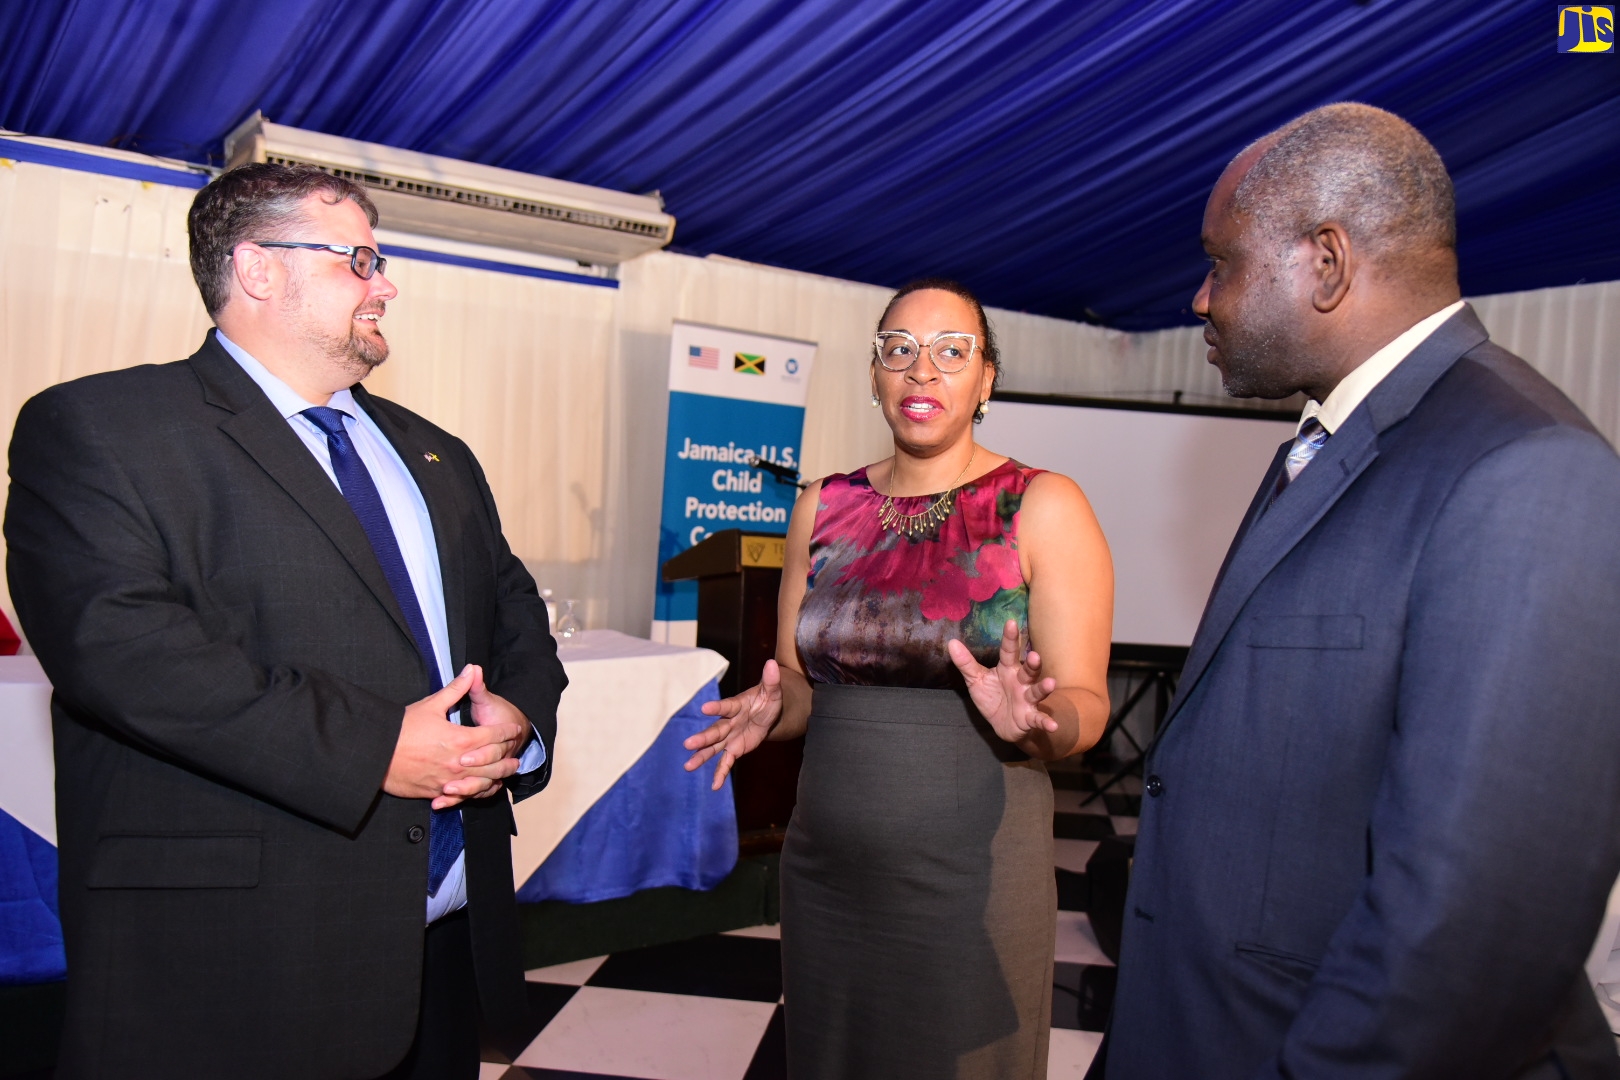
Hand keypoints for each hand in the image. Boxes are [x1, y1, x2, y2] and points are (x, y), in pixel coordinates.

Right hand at [384, 665, 524, 809]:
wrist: (376, 754)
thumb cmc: (403, 728)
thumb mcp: (431, 705)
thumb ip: (456, 689)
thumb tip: (472, 669)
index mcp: (460, 739)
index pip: (493, 736)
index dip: (506, 732)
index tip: (514, 729)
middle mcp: (458, 762)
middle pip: (493, 763)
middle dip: (506, 759)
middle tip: (515, 757)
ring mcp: (447, 780)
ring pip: (481, 783)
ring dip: (496, 778)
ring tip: (504, 775)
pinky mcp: (435, 792)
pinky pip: (462, 797)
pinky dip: (474, 794)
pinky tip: (479, 790)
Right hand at [682, 659, 784, 790]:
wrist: (768, 713)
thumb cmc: (768, 699)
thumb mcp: (773, 691)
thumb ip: (771, 680)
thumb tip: (772, 664)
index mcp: (737, 705)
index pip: (726, 707)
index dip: (716, 708)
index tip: (704, 709)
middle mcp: (729, 722)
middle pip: (715, 731)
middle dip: (702, 738)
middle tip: (688, 744)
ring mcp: (730, 736)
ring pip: (714, 748)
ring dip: (702, 756)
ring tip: (688, 766)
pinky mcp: (734, 748)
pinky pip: (726, 762)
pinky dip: (720, 773)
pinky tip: (715, 786)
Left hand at [947, 620, 1059, 744]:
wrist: (1003, 724)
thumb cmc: (992, 696)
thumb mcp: (976, 680)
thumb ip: (966, 663)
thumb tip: (951, 643)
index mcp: (1008, 669)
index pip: (1009, 651)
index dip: (1010, 638)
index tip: (1011, 622)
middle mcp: (1021, 681)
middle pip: (1028, 670)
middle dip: (1032, 663)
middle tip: (1034, 656)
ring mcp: (1027, 699)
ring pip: (1036, 691)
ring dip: (1043, 688)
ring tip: (1050, 683)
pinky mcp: (1030, 717)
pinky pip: (1039, 719)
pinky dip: (1046, 722)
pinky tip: (1053, 726)